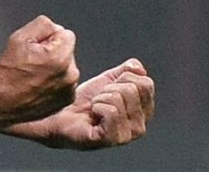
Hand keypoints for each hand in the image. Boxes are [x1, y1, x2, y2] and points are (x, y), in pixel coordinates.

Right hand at [0, 15, 79, 124]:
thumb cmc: (7, 72)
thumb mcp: (20, 37)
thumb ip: (43, 25)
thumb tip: (55, 28)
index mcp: (60, 58)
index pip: (65, 34)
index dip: (48, 38)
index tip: (35, 49)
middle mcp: (69, 76)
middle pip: (67, 50)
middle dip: (53, 52)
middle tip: (33, 62)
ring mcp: (68, 91)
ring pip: (66, 67)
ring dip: (55, 67)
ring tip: (34, 75)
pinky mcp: (65, 101)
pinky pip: (64, 82)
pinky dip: (54, 82)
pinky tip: (38, 85)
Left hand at [35, 58, 154, 149]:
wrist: (62, 114)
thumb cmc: (85, 100)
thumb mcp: (109, 80)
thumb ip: (127, 71)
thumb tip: (138, 68)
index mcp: (144, 112)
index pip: (146, 84)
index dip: (123, 79)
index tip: (110, 88)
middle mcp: (140, 127)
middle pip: (132, 89)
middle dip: (110, 88)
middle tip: (99, 99)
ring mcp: (126, 136)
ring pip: (118, 98)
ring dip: (100, 98)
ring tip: (94, 108)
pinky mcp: (110, 139)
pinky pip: (110, 111)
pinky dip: (96, 107)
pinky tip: (92, 115)